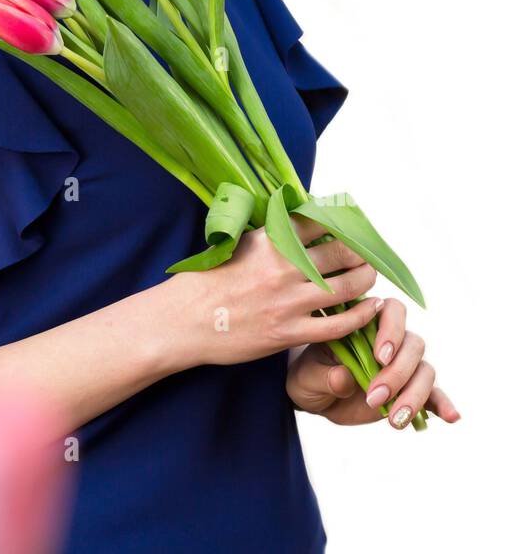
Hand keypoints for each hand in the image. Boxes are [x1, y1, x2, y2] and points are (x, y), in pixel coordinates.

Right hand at [164, 212, 385, 369]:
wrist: (184, 320)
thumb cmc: (207, 281)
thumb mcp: (237, 244)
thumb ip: (271, 235)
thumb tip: (299, 221)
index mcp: (270, 241)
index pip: (320, 222)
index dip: (342, 223)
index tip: (352, 226)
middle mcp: (283, 268)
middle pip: (341, 252)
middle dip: (361, 252)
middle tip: (367, 254)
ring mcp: (287, 302)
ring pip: (346, 287)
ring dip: (365, 280)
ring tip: (369, 277)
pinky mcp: (288, 332)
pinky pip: (337, 326)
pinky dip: (360, 316)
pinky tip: (370, 309)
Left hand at [285, 297, 461, 426]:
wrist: (316, 398)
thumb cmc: (310, 375)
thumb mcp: (308, 376)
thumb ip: (325, 375)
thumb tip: (344, 378)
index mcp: (365, 321)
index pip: (391, 311)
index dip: (392, 330)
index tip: (379, 356)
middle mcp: (391, 339)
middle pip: (413, 343)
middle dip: (397, 372)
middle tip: (374, 397)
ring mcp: (403, 365)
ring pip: (425, 369)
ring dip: (414, 394)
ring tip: (394, 419)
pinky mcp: (410, 390)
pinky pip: (434, 394)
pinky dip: (443, 404)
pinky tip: (450, 416)